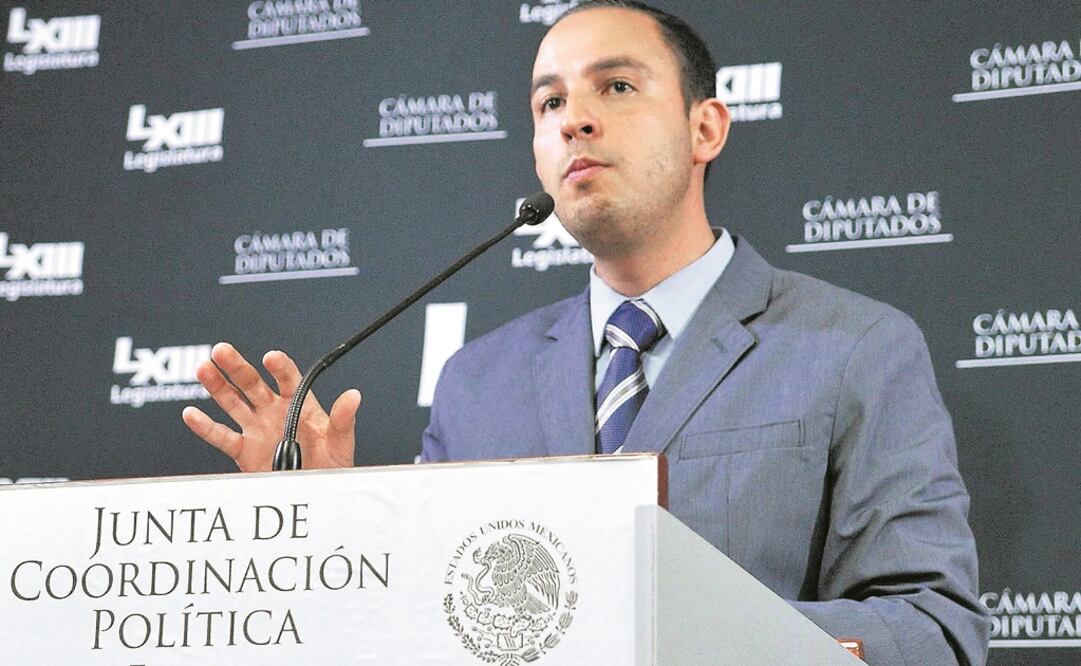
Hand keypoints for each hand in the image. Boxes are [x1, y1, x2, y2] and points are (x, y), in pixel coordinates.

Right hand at [182, 342, 359, 471]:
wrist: (318, 492)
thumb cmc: (332, 464)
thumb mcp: (342, 442)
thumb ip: (343, 420)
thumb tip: (354, 396)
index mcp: (299, 403)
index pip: (287, 379)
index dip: (279, 367)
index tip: (272, 358)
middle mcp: (274, 411)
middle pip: (252, 383)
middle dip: (237, 366)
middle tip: (221, 349)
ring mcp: (257, 428)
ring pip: (232, 402)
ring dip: (217, 386)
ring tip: (203, 368)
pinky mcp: (244, 450)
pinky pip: (222, 436)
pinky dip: (205, 427)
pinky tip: (191, 414)